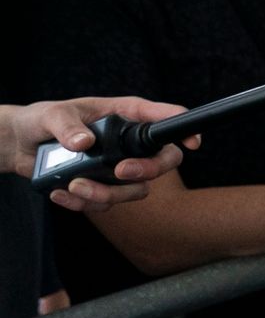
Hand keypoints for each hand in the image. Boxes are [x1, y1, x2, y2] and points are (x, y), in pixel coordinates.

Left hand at [1, 98, 198, 213]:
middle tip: (121, 172)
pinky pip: (106, 203)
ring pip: (135, 188)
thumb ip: (68, 126)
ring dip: (106, 193)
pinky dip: (83, 203)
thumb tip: (85, 142)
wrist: (19, 144)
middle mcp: (128, 142)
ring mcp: (117, 166)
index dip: (182, 129)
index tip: (192, 142)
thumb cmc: (41, 120)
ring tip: (74, 186)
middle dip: (147, 170)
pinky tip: (60, 192)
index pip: (162, 118)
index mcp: (125, 114)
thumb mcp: (52, 115)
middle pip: (162, 160)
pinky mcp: (101, 185)